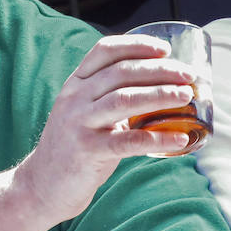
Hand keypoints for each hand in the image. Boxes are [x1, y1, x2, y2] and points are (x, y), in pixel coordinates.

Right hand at [16, 34, 197, 223]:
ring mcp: (78, 124)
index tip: (165, 49)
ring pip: (124, 100)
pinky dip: (157, 139)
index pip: (105, 51)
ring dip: (160, 95)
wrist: (41, 185)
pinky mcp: (86, 152)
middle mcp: (75, 98)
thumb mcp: (86, 111)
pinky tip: (180, 139)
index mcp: (76, 83)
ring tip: (187, 96)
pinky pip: (127, 142)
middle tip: (189, 75)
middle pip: (122, 73)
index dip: (137, 45)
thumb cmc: (77, 145)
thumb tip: (166, 87)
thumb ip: (113, 96)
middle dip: (160, 70)